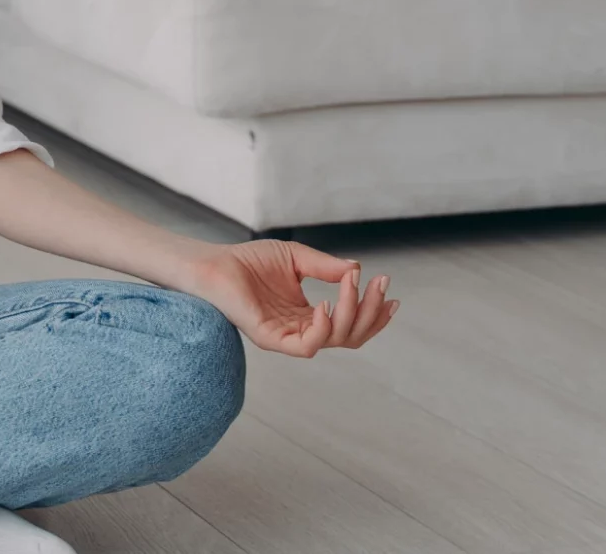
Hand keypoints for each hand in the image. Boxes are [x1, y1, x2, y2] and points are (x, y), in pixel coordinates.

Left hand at [177, 239, 396, 356]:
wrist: (215, 264)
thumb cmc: (250, 262)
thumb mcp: (297, 258)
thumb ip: (326, 267)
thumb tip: (356, 269)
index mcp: (309, 316)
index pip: (350, 324)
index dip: (373, 312)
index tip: (390, 290)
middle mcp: (301, 330)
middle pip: (350, 336)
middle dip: (371, 312)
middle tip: (381, 285)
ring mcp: (287, 337)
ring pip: (333, 340)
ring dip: (351, 314)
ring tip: (352, 285)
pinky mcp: (270, 339)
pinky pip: (305, 346)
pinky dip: (322, 328)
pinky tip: (325, 304)